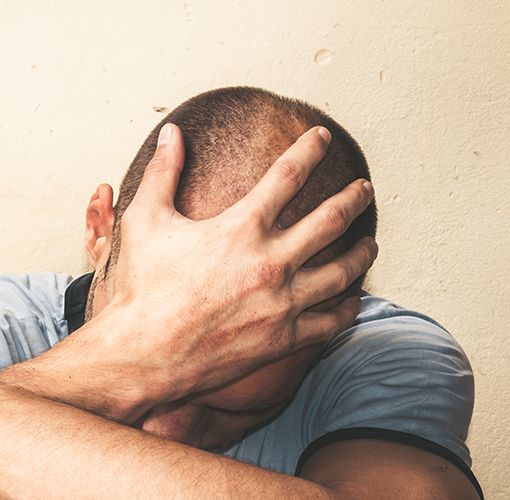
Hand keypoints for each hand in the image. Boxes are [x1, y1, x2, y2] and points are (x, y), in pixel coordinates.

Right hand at [88, 123, 376, 405]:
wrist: (143, 355)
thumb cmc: (140, 288)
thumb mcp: (143, 220)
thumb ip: (162, 172)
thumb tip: (170, 133)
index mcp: (241, 228)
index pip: (289, 174)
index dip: (310, 149)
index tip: (322, 137)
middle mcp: (271, 262)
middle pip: (331, 219)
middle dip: (354, 198)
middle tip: (365, 188)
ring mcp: (282, 303)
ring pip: (343, 271)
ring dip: (362, 252)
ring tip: (369, 243)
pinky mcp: (283, 338)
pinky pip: (331, 321)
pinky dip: (348, 308)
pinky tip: (353, 299)